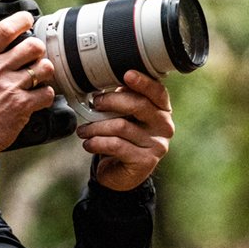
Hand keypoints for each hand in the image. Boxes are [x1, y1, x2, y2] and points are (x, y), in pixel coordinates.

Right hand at [0, 12, 55, 151]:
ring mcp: (11, 87)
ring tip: (36, 78)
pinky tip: (36, 98)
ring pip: (44, 67)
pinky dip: (45, 95)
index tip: (27, 20)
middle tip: (33, 57)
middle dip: (37, 49)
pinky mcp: (23, 106)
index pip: (5, 29)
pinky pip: (47, 93)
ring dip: (44, 72)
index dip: (21, 20)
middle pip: (33, 46)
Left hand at [78, 70, 174, 190]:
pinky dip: (97, 143)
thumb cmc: (122, 138)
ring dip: (96, 127)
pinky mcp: (146, 161)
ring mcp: (157, 145)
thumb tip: (106, 77)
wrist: (121, 173)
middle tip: (95, 104)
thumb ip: (124, 98)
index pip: (157, 92)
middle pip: (139, 105)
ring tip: (84, 131)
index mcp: (162, 110)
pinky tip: (88, 144)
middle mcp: (165, 126)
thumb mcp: (124, 115)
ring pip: (121, 126)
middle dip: (111, 101)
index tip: (126, 74)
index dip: (143, 82)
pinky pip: (117, 146)